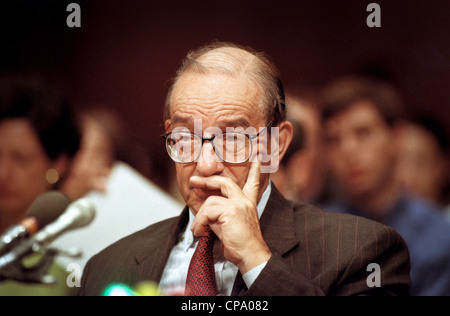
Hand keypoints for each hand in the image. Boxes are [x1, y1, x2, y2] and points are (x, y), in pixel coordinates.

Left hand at [190, 159, 271, 273]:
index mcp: (248, 203)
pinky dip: (200, 222)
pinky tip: (200, 232)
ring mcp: (238, 204)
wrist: (251, 255)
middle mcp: (245, 201)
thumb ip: (221, 214)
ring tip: (198, 229)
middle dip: (207, 180)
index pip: (253, 183)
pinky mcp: (231, 211)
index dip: (255, 170)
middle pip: (224, 182)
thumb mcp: (230, 225)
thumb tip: (206, 211)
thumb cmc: (241, 245)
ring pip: (210, 201)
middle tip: (193, 181)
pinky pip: (207, 211)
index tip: (258, 158)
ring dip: (200, 216)